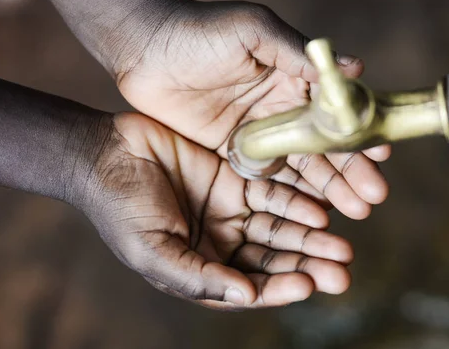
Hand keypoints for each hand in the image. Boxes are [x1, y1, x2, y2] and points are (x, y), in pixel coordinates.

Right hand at [77, 112, 354, 308]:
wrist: (107, 153)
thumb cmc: (120, 209)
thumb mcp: (153, 251)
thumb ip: (199, 276)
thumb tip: (248, 295)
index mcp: (204, 267)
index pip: (251, 285)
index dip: (280, 287)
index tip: (307, 285)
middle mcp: (223, 242)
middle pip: (274, 259)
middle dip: (307, 265)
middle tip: (342, 269)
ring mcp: (232, 209)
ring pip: (280, 227)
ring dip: (310, 236)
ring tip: (340, 244)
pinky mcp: (238, 177)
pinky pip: (274, 192)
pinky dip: (296, 201)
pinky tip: (319, 209)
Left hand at [112, 0, 389, 219]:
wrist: (145, 48)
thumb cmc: (201, 31)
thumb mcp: (254, 33)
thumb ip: (299, 54)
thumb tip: (357, 69)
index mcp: (291, 80)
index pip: (334, 113)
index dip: (358, 134)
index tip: (382, 156)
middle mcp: (280, 111)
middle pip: (322, 148)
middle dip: (350, 172)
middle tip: (373, 199)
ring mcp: (257, 136)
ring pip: (299, 168)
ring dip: (328, 190)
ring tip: (355, 213)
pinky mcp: (231, 154)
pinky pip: (265, 178)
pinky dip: (290, 196)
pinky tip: (314, 214)